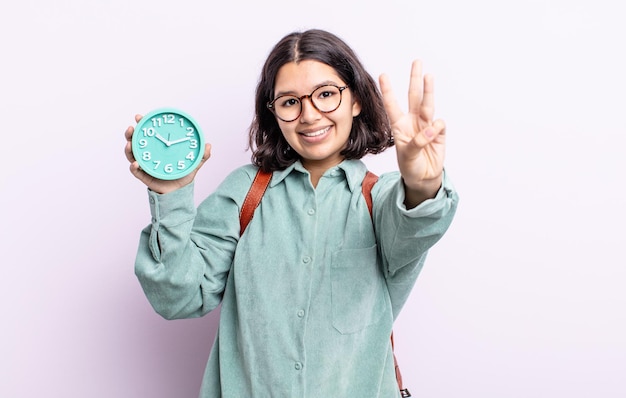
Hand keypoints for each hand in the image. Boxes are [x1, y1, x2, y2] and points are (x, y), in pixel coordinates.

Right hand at [124, 114, 211, 193]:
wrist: (179, 191)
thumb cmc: (183, 174)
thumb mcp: (194, 163)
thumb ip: (202, 155)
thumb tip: (208, 145)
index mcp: (158, 147)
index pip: (148, 132)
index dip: (142, 124)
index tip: (139, 117)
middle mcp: (148, 153)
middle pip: (135, 141)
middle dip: (131, 133)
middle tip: (132, 127)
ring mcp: (144, 164)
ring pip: (131, 154)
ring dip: (129, 148)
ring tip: (129, 143)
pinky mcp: (143, 175)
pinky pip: (135, 170)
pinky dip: (133, 166)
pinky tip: (136, 163)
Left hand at [379, 60, 445, 206]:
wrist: (423, 177)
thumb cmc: (410, 166)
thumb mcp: (407, 157)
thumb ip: (417, 143)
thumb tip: (430, 129)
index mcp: (399, 125)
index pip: (392, 105)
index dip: (388, 90)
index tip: (383, 75)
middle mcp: (413, 121)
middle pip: (414, 96)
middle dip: (415, 79)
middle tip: (417, 61)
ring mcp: (426, 125)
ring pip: (428, 104)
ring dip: (428, 90)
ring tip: (428, 76)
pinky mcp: (439, 133)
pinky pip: (439, 125)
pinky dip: (436, 129)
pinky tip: (434, 137)